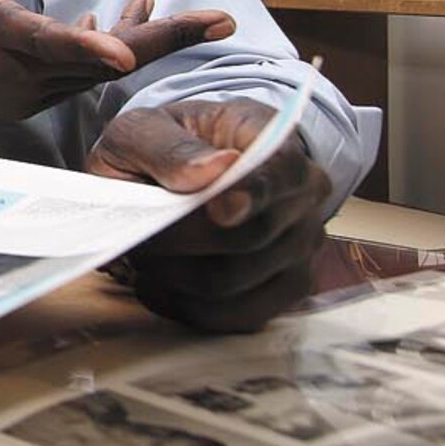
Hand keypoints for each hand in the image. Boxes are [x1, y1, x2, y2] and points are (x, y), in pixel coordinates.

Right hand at [0, 0, 234, 128]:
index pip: (50, 41)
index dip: (93, 44)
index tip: (131, 53)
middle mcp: (22, 72)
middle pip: (106, 57)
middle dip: (167, 39)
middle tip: (222, 23)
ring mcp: (30, 91)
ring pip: (101, 68)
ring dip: (143, 40)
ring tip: (184, 14)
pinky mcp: (30, 100)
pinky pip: (83, 77)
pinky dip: (108, 52)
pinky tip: (116, 26)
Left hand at [89, 99, 331, 332]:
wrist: (175, 172)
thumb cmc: (161, 148)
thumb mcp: (142, 129)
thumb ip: (168, 147)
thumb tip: (208, 170)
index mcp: (272, 139)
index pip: (283, 171)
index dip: (252, 194)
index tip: (217, 209)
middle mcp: (302, 194)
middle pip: (251, 236)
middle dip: (182, 239)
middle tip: (142, 230)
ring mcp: (301, 244)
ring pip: (236, 282)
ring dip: (176, 274)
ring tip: (149, 251)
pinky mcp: (286, 288)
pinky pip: (237, 315)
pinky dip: (188, 304)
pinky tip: (161, 282)